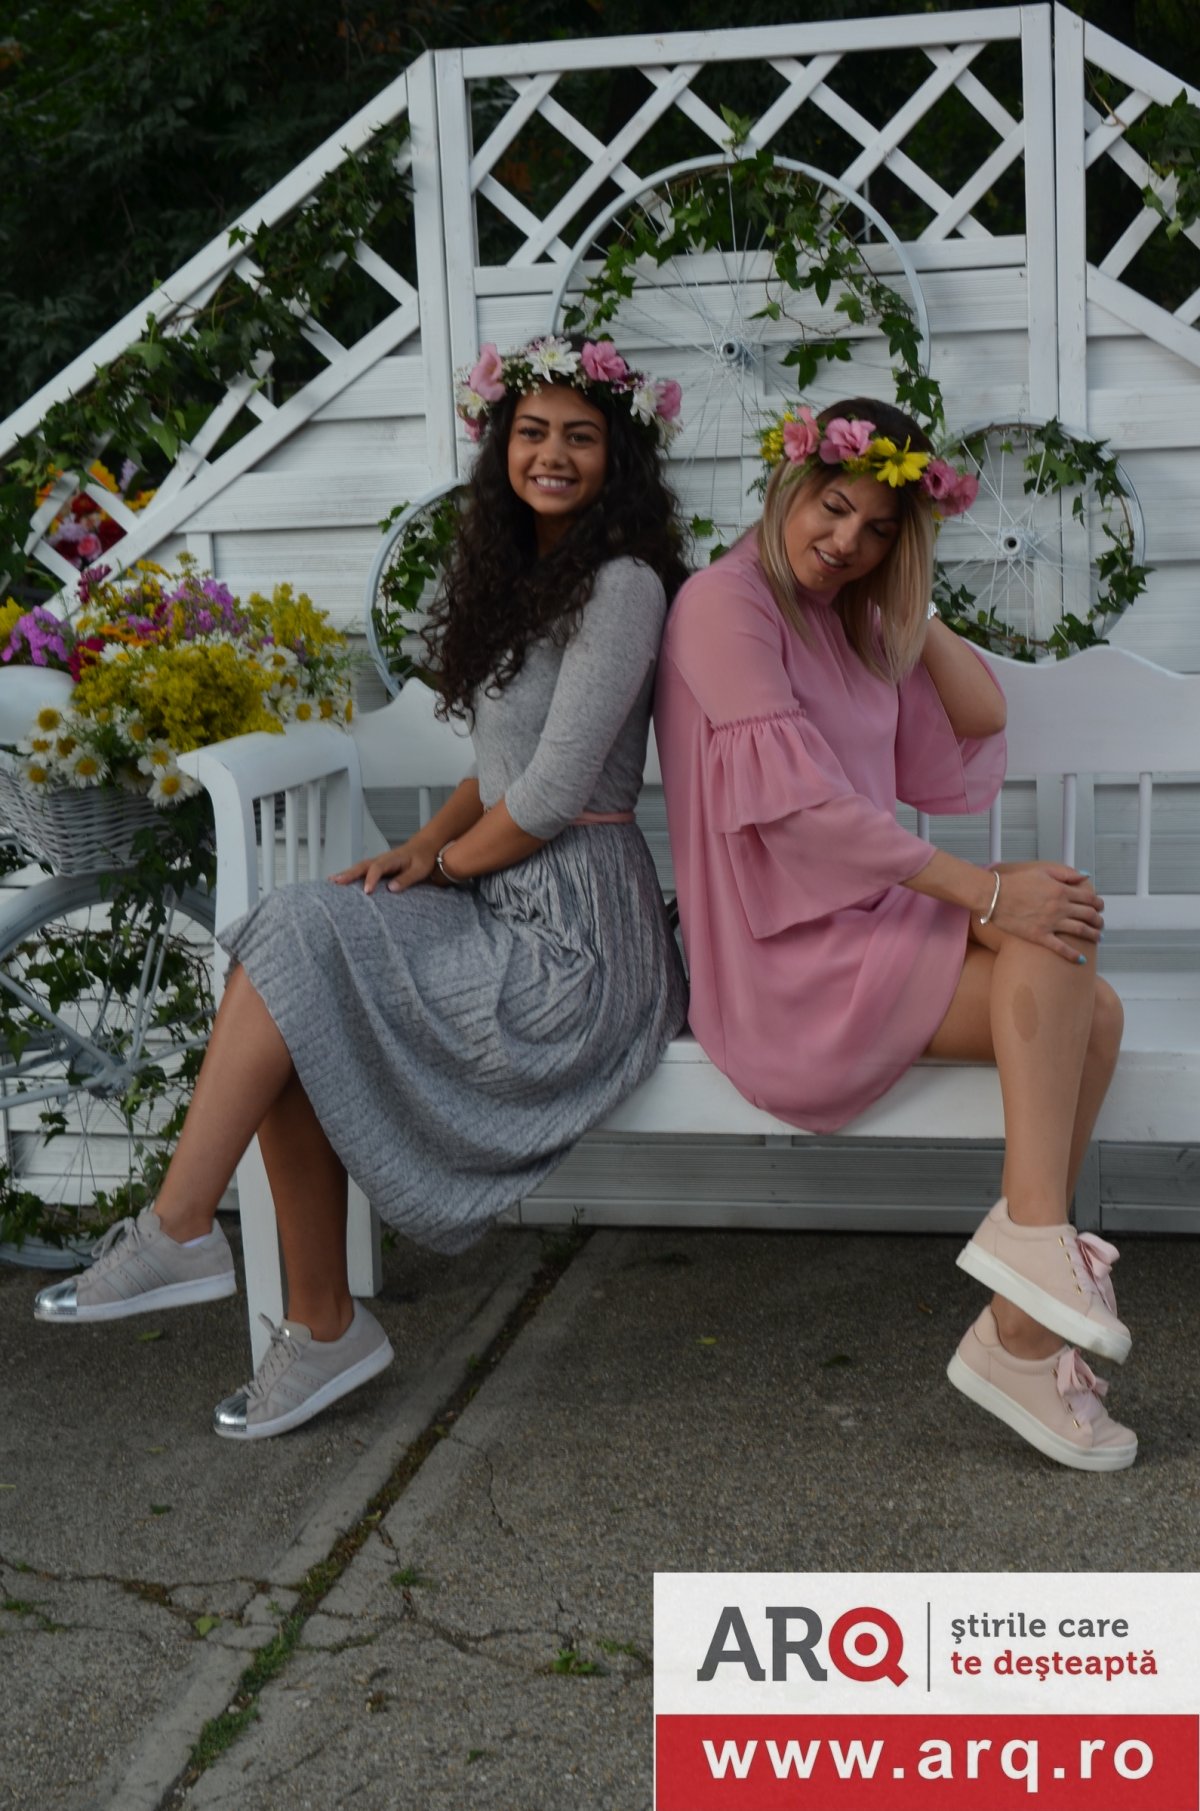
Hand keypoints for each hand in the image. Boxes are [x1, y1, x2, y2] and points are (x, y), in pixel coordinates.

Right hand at [330, 840, 435, 895]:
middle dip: (349, 874)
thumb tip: (391, 889)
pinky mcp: (377, 867)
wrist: (424, 846)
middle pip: (363, 866)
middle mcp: (382, 859)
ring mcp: (378, 862)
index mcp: (392, 859)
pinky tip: (340, 880)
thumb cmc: (423, 858)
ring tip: (331, 881)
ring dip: (346, 874)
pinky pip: (362, 870)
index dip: (371, 879)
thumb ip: (406, 879)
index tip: (367, 891)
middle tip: (336, 882)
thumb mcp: (420, 869)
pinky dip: (350, 874)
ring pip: (359, 867)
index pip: (378, 868)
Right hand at [987, 862, 1103, 962]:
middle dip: (1098, 920)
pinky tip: (1081, 960)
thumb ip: (1065, 873)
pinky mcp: (1039, 936)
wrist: (993, 896)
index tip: (1099, 907)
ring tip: (1097, 938)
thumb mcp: (1042, 871)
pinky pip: (1061, 948)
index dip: (1098, 904)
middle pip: (1089, 915)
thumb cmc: (1015, 882)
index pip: (1089, 898)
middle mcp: (1060, 907)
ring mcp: (1051, 922)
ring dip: (1093, 935)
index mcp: (1061, 890)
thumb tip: (1085, 876)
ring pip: (1081, 931)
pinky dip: (1073, 955)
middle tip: (1100, 924)